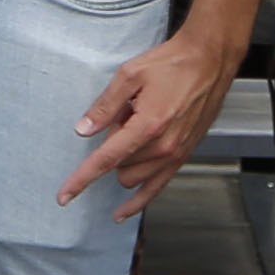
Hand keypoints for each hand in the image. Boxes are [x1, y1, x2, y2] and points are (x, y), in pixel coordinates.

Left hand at [57, 26, 243, 216]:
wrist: (208, 62)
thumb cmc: (173, 64)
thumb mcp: (130, 75)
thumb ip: (105, 106)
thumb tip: (83, 129)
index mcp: (148, 125)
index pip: (106, 159)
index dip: (82, 179)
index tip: (65, 195)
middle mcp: (163, 146)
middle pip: (118, 167)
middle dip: (111, 148)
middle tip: (121, 117)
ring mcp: (176, 154)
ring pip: (133, 178)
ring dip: (126, 161)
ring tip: (137, 127)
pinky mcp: (183, 156)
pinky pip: (156, 188)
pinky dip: (138, 201)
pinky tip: (124, 211)